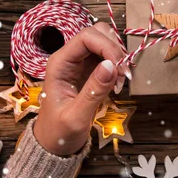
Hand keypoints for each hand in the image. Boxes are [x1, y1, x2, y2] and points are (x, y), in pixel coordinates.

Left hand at [33, 22, 128, 155]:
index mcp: (59, 63)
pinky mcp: (90, 70)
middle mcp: (69, 57)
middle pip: (97, 33)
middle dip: (114, 49)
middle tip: (123, 74)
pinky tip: (117, 84)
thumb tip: (111, 65)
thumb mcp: (76, 117)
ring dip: (118, 57)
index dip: (107, 46)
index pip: (86, 36)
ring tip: (120, 81)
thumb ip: (93, 91)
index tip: (120, 68)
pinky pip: (108, 57)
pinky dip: (118, 66)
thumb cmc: (59, 132)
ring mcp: (80, 63)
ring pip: (105, 41)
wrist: (54, 144)